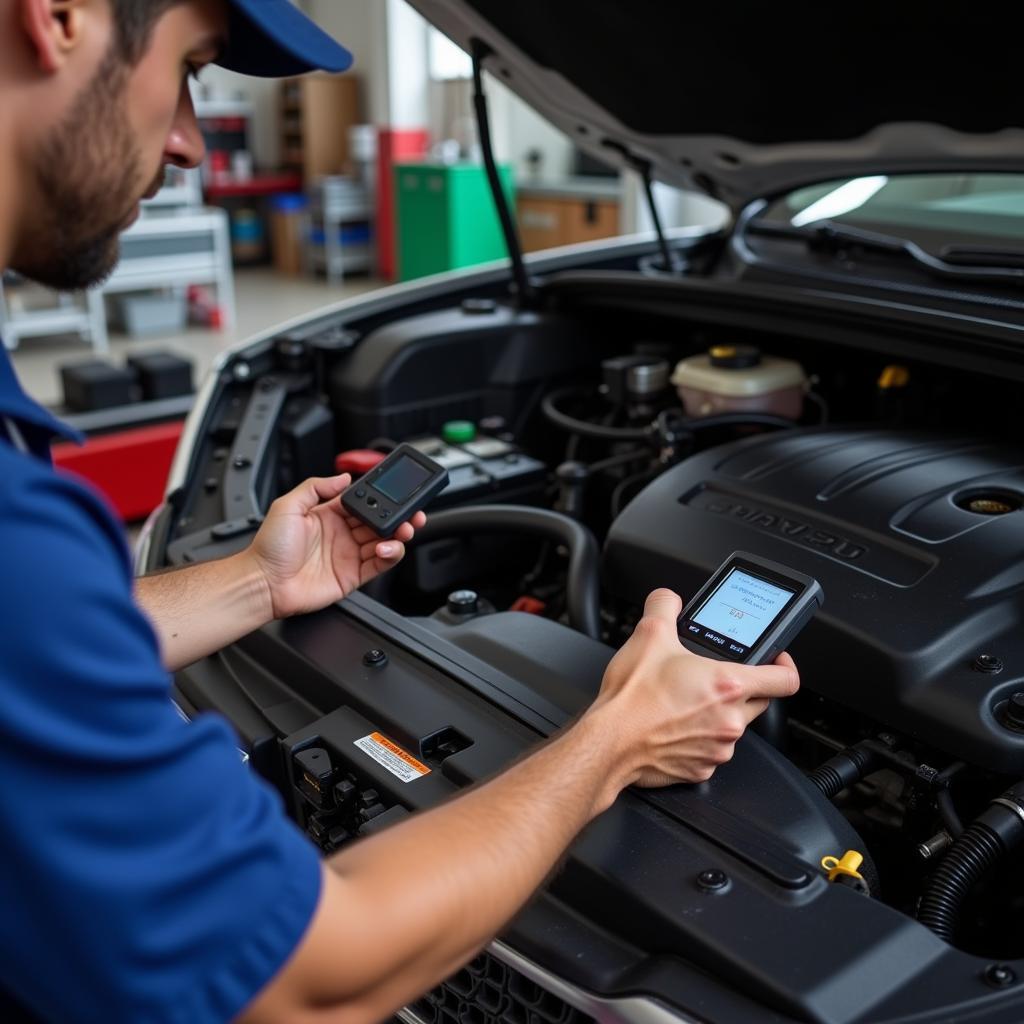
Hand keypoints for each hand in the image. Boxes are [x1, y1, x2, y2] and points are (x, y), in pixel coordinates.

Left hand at [247, 473, 426, 618]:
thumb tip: (343, 478)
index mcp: (330, 515)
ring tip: (404, 531)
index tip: (396, 492)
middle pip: (380, 521)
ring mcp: (349, 555)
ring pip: (385, 542)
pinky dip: (391, 556)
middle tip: (412, 514)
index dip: (382, 497)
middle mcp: (343, 534)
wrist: (263, 583)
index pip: (364, 502)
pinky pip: (380, 564)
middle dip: (399, 516)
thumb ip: (316, 487)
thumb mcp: (287, 506)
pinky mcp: (353, 576)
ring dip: (399, 535)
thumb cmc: (269, 548)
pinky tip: (388, 548)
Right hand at [590, 588, 798, 792]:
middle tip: (715, 676)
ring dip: (718, 713)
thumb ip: (665, 606)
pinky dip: (699, 737)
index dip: (785, 665)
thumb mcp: (648, 634)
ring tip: (685, 700)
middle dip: (742, 687)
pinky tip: (675, 725)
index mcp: (728, 686)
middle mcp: (731, 721)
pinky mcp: (701, 769)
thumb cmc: (632, 699)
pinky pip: (711, 750)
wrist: (609, 742)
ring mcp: (718, 749)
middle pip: (759, 701)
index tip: (776, 660)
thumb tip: (669, 600)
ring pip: (733, 726)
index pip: (786, 679)